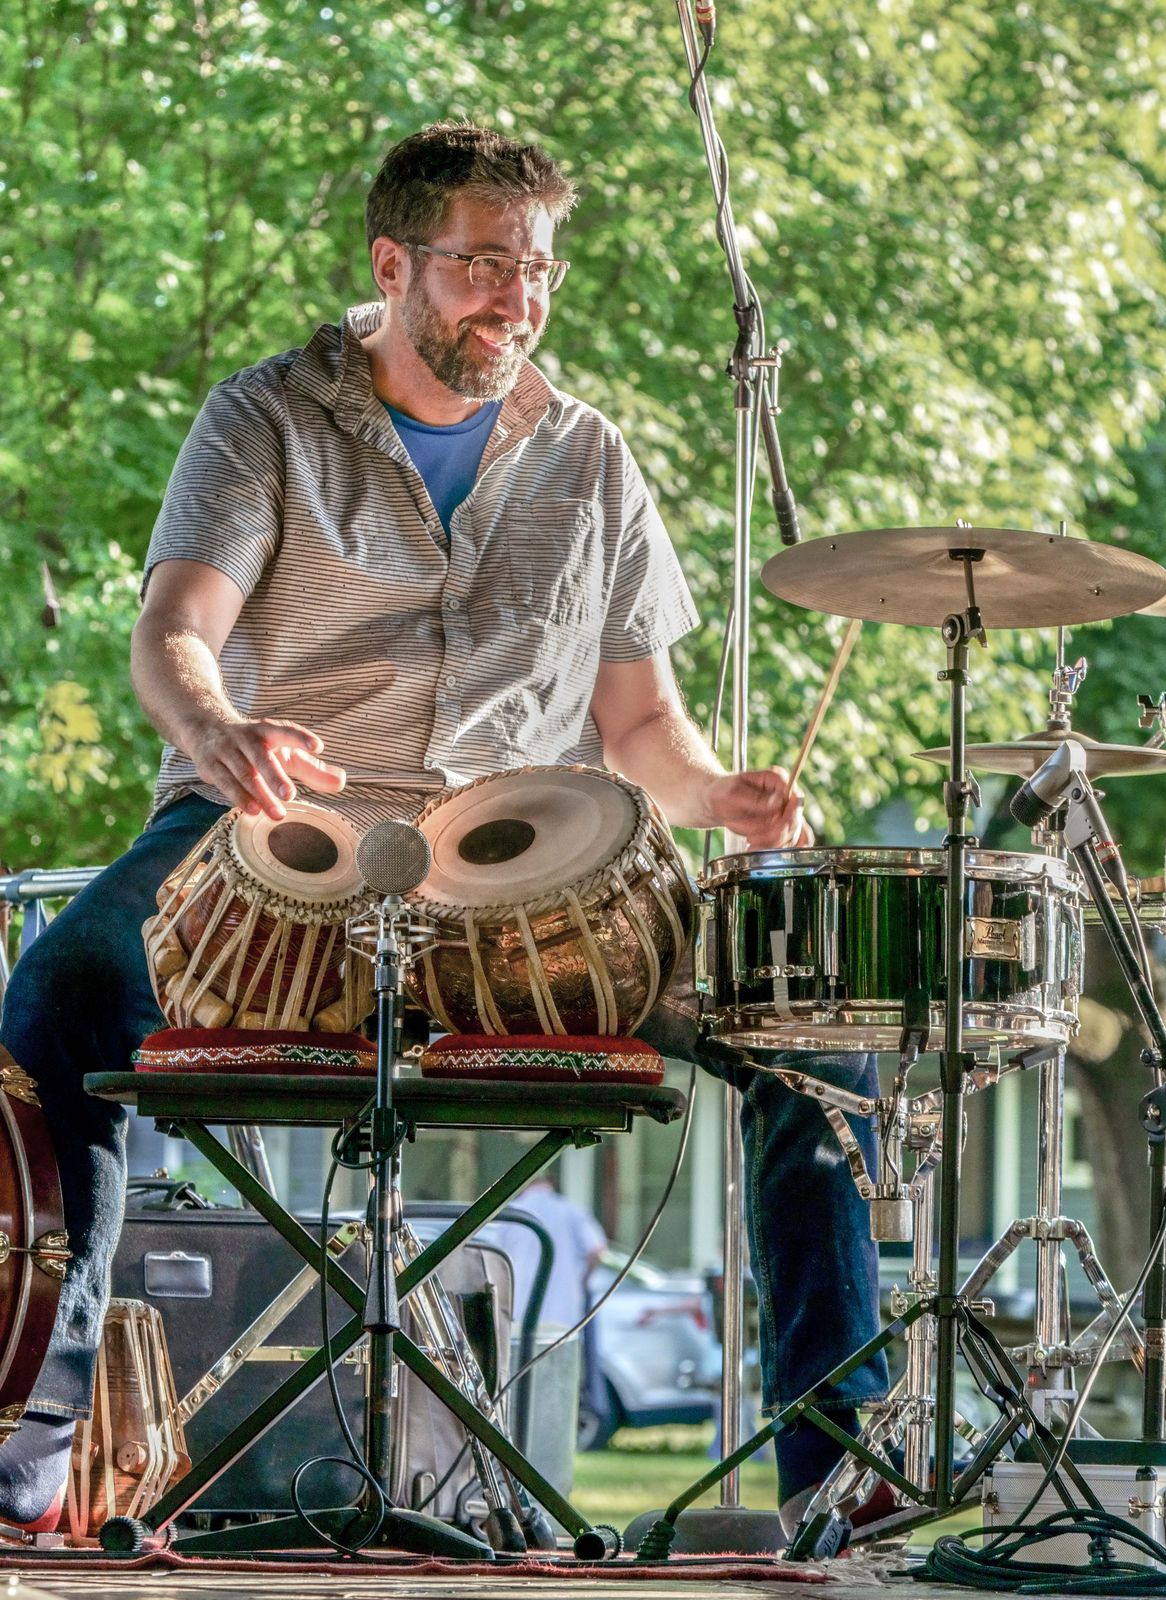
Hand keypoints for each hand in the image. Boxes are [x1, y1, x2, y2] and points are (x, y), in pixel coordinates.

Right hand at [188, 717, 345, 818]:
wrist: (205, 730)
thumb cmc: (256, 747)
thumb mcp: (284, 753)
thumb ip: (312, 769)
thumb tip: (341, 782)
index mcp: (268, 731)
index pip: (286, 731)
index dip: (301, 738)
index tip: (318, 747)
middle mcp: (246, 738)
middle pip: (261, 757)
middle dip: (275, 776)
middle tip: (290, 795)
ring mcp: (226, 750)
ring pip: (244, 773)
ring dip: (260, 794)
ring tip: (277, 814)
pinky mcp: (211, 765)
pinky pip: (225, 782)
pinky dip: (238, 797)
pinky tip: (253, 811)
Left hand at [706, 766, 814, 849]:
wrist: (717, 804)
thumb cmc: (723, 794)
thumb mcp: (733, 794)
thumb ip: (756, 799)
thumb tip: (778, 803)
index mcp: (777, 779)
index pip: (795, 800)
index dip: (786, 817)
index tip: (768, 826)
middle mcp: (787, 796)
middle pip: (794, 822)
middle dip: (772, 834)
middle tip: (750, 838)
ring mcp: (788, 813)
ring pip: (793, 836)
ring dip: (770, 843)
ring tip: (750, 841)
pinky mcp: (785, 828)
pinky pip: (792, 844)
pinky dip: (776, 850)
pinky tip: (759, 848)